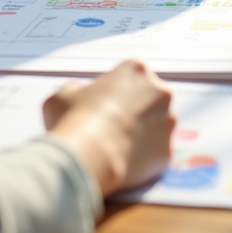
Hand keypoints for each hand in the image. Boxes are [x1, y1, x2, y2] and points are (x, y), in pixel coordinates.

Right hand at [43, 60, 174, 194]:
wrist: (90, 153)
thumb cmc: (75, 117)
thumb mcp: (63, 94)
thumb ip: (76, 90)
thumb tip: (78, 96)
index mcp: (136, 69)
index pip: (129, 78)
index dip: (114, 94)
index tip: (103, 108)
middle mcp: (159, 91)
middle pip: (149, 99)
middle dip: (135, 111)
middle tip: (112, 128)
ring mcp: (167, 121)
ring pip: (157, 127)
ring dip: (143, 134)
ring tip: (118, 148)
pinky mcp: (168, 149)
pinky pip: (156, 153)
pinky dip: (144, 159)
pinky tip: (125, 163)